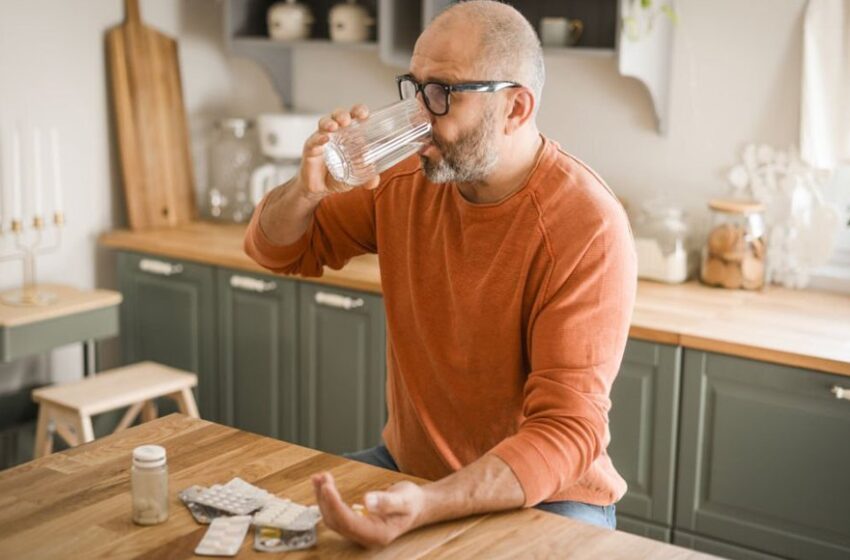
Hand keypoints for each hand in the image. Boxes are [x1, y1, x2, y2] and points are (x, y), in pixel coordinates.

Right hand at [298, 105, 380, 199]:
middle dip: (343, 114)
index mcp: (349, 135)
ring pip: (324, 124)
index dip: (359, 111)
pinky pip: (313, 141)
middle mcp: (335, 133)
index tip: (364, 114)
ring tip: (335, 126)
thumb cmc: (337, 175)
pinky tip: (325, 139)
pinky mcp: (310, 149)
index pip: (355, 117)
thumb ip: (366, 179)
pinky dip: (319, 138)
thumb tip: (375, 181)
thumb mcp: (355, 178)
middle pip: (338, 116)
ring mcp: (322, 139)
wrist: (318, 188)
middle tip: (348, 120)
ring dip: (329, 122)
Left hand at [312, 471, 426, 547]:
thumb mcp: (404, 499)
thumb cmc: (412, 502)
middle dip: (326, 499)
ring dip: (323, 498)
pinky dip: (327, 499)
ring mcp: (359, 532)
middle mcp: (365, 537)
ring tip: (319, 478)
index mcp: (377, 534)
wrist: (417, 506)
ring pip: (332, 518)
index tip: (327, 487)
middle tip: (323, 477)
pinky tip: (323, 485)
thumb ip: (386, 502)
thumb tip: (367, 501)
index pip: (348, 522)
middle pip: (336, 521)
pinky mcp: (354, 523)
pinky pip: (336, 514)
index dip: (334, 505)